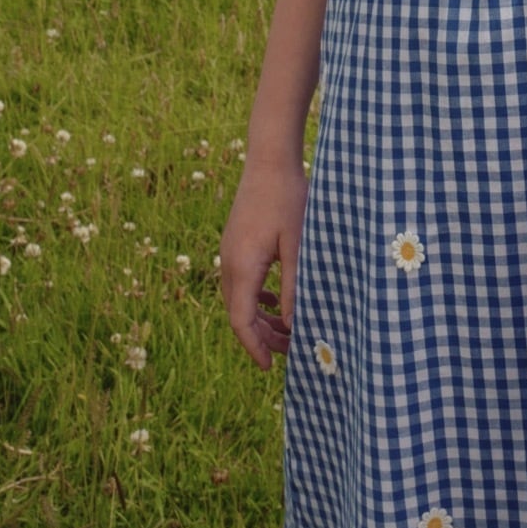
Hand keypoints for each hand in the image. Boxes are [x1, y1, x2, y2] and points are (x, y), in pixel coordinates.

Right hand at [219, 154, 309, 369]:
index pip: (241, 321)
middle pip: (239, 314)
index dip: (254, 348)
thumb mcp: (297, 245)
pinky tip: (276, 302)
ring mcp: (229, 253)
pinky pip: (241, 282)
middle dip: (261, 337)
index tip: (271, 368)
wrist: (269, 159)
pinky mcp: (235, 243)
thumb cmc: (288, 199)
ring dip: (260, 318)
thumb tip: (294, 324)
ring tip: (287, 332)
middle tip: (290, 352)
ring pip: (239, 300)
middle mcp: (229, 263)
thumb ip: (294, 285)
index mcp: (242, 267)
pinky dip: (257, 299)